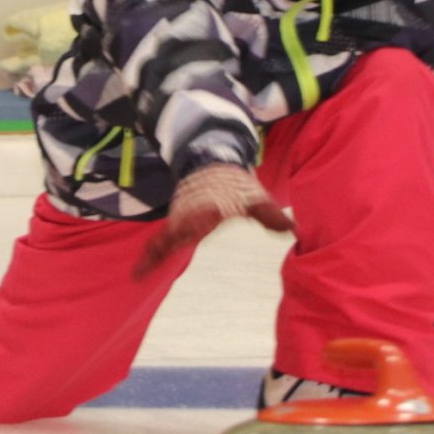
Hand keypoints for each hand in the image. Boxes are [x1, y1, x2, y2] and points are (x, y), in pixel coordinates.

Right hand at [135, 163, 292, 276]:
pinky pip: (161, 240)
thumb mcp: (256, 198)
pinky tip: (141, 270)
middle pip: (175, 232)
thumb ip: (271, 216)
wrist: (212, 162)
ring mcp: (181, 217)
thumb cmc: (237, 183)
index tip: (183, 238)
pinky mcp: (175, 221)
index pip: (199, 219)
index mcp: (212, 207)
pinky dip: (152, 253)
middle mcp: (192, 212)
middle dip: (163, 247)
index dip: (190, 227)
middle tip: (147, 266)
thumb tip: (294, 231)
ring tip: (139, 272)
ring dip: (153, 254)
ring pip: (164, 237)